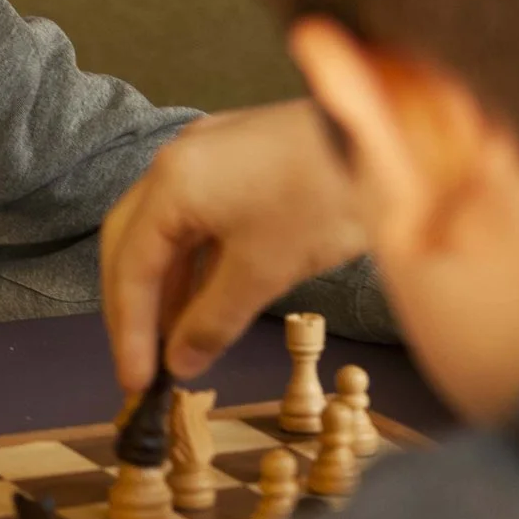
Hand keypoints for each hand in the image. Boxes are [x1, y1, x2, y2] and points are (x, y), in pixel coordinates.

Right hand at [100, 99, 366, 393]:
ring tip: (175, 339)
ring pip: (166, 231)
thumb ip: (213, 320)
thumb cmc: (324, 195)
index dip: (129, 331)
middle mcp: (176, 162)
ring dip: (166, 286)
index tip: (136, 381)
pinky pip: (198, 217)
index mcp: (171, 184)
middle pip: (132, 243)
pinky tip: (205, 298)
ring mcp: (207, 155)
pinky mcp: (238, 159)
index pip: (131, 267)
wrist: (389, 136)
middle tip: (141, 360)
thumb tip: (182, 362)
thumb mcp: (264, 270)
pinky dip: (195, 262)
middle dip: (134, 306)